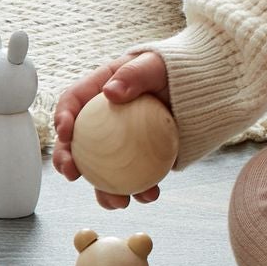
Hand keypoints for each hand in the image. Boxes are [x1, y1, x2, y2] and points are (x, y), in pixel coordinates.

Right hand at [51, 48, 171, 208]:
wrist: (204, 90)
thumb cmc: (176, 69)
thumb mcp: (154, 64)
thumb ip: (133, 75)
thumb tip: (110, 92)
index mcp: (100, 91)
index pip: (72, 102)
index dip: (62, 117)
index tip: (65, 132)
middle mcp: (104, 120)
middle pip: (76, 142)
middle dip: (67, 161)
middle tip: (71, 173)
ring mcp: (121, 143)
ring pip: (101, 170)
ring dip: (103, 190)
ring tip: (116, 201)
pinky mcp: (140, 159)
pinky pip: (133, 178)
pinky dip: (139, 191)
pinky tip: (150, 195)